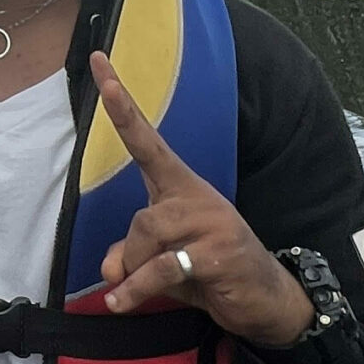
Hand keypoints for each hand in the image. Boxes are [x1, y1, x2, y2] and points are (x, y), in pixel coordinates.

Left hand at [88, 50, 312, 347]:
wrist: (264, 300)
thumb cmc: (208, 272)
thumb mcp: (160, 262)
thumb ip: (131, 256)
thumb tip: (109, 268)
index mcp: (180, 188)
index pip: (145, 139)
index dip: (120, 103)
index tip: (99, 61)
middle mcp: (197, 197)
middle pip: (141, 215)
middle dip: (130, 254)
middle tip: (128, 280)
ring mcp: (213, 222)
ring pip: (149, 236)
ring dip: (135, 273)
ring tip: (135, 292)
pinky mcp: (220, 253)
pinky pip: (163, 267)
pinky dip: (138, 289)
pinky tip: (124, 303)